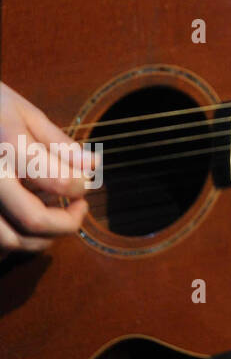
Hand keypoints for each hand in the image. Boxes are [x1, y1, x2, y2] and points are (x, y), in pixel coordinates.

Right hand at [0, 82, 97, 257]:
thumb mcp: (26, 115)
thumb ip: (60, 144)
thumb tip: (92, 167)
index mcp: (10, 149)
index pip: (59, 181)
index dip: (81, 187)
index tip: (85, 183)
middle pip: (34, 221)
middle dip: (68, 223)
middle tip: (80, 209)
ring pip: (9, 242)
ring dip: (41, 239)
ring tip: (54, 219)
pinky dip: (12, 243)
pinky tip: (24, 226)